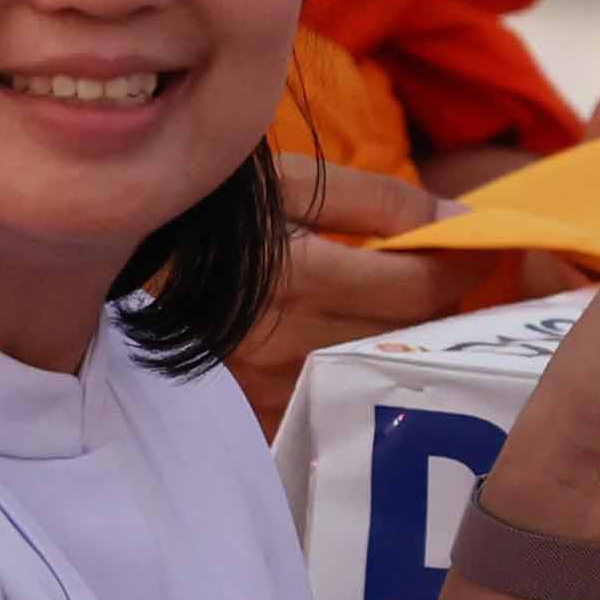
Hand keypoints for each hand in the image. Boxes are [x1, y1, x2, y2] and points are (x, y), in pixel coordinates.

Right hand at [227, 158, 481, 428]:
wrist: (112, 258)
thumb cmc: (210, 212)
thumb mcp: (288, 184)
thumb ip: (379, 202)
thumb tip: (459, 221)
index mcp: (297, 279)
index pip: (420, 285)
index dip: (466, 262)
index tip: (488, 241)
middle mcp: (287, 345)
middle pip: (410, 335)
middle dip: (447, 301)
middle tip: (458, 271)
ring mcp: (271, 390)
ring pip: (380, 370)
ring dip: (409, 337)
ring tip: (416, 302)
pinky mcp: (257, 416)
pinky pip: (339, 400)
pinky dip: (363, 370)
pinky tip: (367, 342)